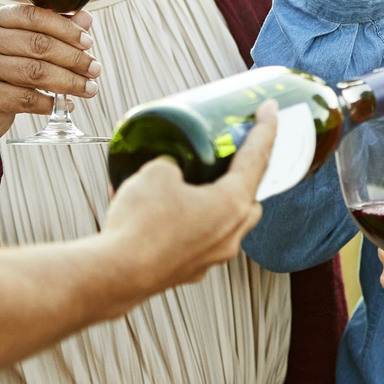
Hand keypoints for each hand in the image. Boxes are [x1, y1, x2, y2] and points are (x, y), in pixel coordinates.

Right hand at [0, 4, 101, 174]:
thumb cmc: (2, 73)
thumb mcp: (22, 47)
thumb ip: (52, 30)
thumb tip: (86, 19)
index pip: (34, 16)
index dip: (66, 28)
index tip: (88, 42)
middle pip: (39, 45)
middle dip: (74, 58)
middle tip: (95, 69)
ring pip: (36, 73)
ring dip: (69, 82)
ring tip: (89, 88)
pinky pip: (26, 99)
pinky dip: (51, 103)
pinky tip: (65, 104)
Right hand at [100, 102, 276, 292]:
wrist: (113, 275)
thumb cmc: (141, 224)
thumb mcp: (157, 172)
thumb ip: (173, 163)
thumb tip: (170, 170)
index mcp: (232, 206)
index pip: (257, 158)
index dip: (266, 128)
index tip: (270, 108)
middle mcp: (229, 236)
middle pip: (248, 198)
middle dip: (244, 176)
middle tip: (231, 155)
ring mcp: (209, 258)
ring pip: (222, 223)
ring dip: (213, 202)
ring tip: (190, 183)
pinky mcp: (187, 271)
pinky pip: (193, 240)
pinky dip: (185, 223)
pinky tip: (158, 211)